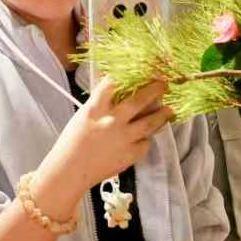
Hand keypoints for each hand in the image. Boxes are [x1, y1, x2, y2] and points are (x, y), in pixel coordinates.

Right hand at [35, 79, 171, 219]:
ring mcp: (123, 138)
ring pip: (150, 123)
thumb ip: (99, 101)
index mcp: (95, 108)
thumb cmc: (72, 142)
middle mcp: (111, 121)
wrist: (71, 171)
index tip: (142, 69)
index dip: (129, 74)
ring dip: (162, 115)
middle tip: (164, 84)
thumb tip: (113, 85)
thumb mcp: (82, 116)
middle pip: (139, 100)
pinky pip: (145, 143)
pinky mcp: (130, 155)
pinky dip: (146, 139)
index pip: (114, 83)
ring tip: (169, 110)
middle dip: (155, 90)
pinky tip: (146, 137)